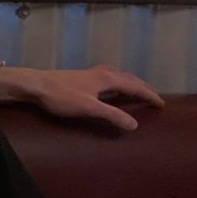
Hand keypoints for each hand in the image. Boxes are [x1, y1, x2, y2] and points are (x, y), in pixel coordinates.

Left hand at [1, 64, 164, 130]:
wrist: (35, 85)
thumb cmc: (61, 96)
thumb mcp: (89, 108)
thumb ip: (112, 116)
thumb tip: (134, 124)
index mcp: (107, 78)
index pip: (135, 87)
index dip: (149, 95)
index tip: (162, 104)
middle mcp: (101, 72)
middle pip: (128, 78)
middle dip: (142, 87)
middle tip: (154, 96)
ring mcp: (90, 73)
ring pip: (117, 75)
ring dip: (130, 82)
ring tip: (136, 89)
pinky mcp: (81, 77)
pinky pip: (108, 76)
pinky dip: (117, 81)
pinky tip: (109, 87)